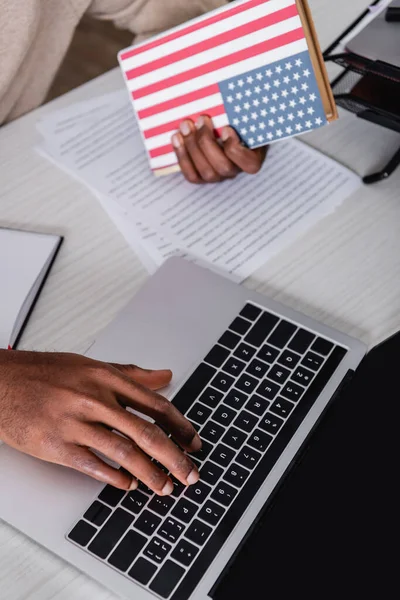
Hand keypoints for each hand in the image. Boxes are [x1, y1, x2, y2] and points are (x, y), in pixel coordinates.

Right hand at [0, 350, 200, 494]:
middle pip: (146, 432)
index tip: (193, 441)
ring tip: (165, 487)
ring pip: (125, 452)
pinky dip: (116, 478)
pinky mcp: (58, 446)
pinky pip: (94, 466)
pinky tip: (128, 485)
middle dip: (174, 457)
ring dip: (150, 474)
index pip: (155, 405)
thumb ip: (131, 374)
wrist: (2, 383)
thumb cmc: (45, 373)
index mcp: (106, 378)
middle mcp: (95, 399)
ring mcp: (76, 423)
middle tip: (190, 473)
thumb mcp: (91, 366)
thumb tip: (164, 375)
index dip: (180, 426)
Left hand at [171, 116, 267, 182]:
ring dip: (192, 147)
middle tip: (201, 119)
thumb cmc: (237, 119)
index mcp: (252, 158)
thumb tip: (236, 83)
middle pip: (223, 167)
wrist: (225, 127)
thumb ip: (244, 108)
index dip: (235, 149)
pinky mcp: (202, 177)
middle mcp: (236, 171)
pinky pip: (191, 175)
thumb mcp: (246, 113)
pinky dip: (182, 157)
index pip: (249, 164)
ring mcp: (219, 176)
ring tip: (185, 125)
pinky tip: (176, 138)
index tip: (226, 128)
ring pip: (206, 172)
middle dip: (207, 143)